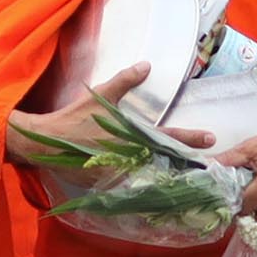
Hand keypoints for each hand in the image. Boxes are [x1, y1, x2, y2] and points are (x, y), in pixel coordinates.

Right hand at [6, 65, 215, 167]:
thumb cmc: (74, 118)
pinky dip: (145, 188)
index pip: (167, 137)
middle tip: (208, 164)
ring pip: (150, 177)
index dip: (189, 138)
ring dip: (169, 176)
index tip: (210, 138)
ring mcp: (119, 173)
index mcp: (131, 135)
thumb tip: (146, 65)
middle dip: (185, 162)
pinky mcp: (108, 185)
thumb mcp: (100, 96)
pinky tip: (159, 190)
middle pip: (164, 162)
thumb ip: (125, 81)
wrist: (46, 143)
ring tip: (190, 177)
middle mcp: (129, 156)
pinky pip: (131, 187)